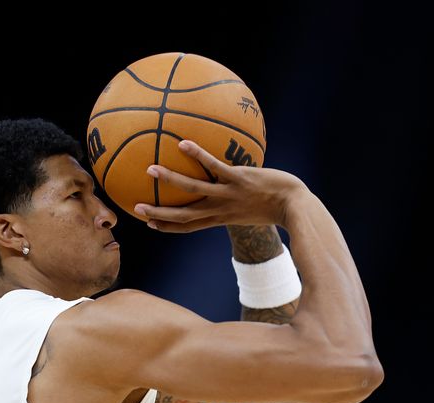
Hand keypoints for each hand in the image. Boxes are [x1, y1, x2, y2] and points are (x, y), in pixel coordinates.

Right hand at [133, 140, 306, 232]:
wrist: (296, 206)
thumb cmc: (276, 206)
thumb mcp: (252, 208)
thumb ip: (236, 201)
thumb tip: (230, 186)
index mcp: (220, 219)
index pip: (188, 227)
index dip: (168, 226)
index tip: (150, 224)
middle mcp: (220, 210)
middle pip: (183, 215)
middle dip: (159, 213)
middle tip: (136, 208)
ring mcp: (229, 195)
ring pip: (193, 190)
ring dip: (170, 181)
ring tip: (150, 170)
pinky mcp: (240, 179)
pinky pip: (214, 166)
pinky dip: (198, 155)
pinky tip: (183, 143)